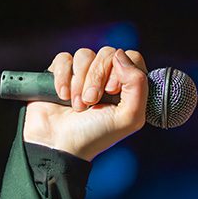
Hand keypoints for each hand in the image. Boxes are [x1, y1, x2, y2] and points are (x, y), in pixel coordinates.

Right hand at [23, 47, 147, 160]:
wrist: (59, 145)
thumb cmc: (96, 135)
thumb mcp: (129, 117)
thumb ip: (138, 85)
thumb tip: (121, 55)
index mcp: (127, 87)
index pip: (132, 57)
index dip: (123, 69)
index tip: (113, 91)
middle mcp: (107, 78)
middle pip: (107, 53)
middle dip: (97, 78)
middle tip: (91, 101)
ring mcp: (83, 75)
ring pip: (85, 54)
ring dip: (79, 81)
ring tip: (77, 105)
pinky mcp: (61, 74)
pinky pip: (64, 58)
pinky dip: (62, 77)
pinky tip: (62, 96)